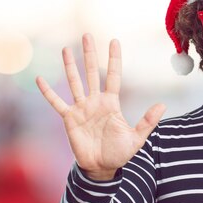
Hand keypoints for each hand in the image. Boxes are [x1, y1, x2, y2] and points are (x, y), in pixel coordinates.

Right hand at [36, 34, 165, 179]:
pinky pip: (56, 103)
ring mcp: (81, 109)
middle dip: (90, 54)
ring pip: (74, 82)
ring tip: (66, 48)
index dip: (113, 59)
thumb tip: (162, 105)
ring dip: (70, 66)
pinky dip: (48, 92)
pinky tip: (40, 78)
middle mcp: (96, 102)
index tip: (114, 41)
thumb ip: (148, 121)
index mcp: (112, 103)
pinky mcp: (69, 119)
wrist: (102, 168)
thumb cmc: (119, 153)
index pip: (113, 76)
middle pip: (91, 73)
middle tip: (87, 34)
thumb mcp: (137, 138)